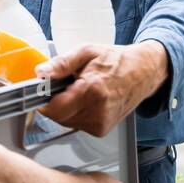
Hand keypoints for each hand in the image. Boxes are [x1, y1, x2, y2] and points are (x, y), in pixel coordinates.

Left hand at [35, 41, 168, 136]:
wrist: (142, 73)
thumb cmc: (116, 60)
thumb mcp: (86, 52)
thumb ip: (61, 63)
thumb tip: (40, 73)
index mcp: (92, 90)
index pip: (54, 109)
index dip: (44, 99)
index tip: (44, 89)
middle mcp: (98, 111)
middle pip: (58, 117)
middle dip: (55, 102)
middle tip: (66, 85)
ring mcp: (100, 124)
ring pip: (65, 122)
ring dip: (65, 108)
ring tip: (79, 91)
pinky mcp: (101, 130)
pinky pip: (76, 124)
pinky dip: (75, 113)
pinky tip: (86, 100)